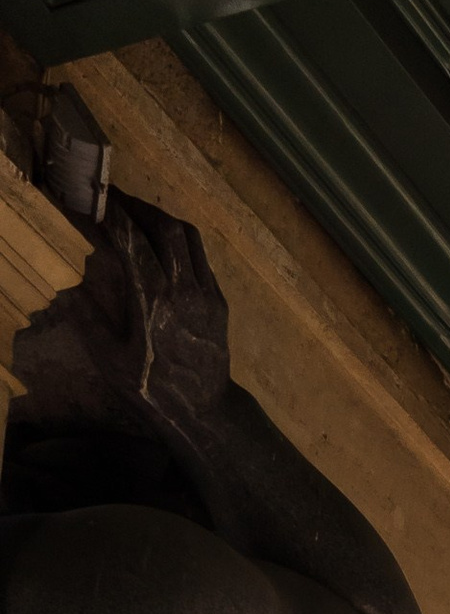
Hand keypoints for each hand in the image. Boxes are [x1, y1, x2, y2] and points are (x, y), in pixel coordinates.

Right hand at [17, 197, 231, 447]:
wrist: (204, 413)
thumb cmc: (153, 389)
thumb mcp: (110, 359)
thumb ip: (87, 318)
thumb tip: (66, 285)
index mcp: (154, 299)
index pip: (132, 238)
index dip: (112, 213)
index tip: (95, 202)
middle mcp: (184, 288)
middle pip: (164, 226)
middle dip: (138, 207)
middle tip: (115, 200)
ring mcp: (207, 293)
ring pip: (188, 236)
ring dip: (162, 219)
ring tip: (138, 215)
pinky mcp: (219, 301)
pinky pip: (201, 256)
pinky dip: (180, 240)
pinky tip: (163, 244)